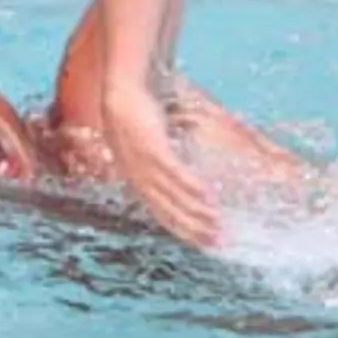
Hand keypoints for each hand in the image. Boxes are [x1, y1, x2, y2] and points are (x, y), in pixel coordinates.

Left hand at [103, 82, 220, 248]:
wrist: (120, 94)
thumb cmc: (136, 120)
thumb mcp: (145, 149)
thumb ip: (160, 165)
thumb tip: (179, 175)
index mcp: (138, 183)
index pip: (163, 216)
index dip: (185, 231)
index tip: (205, 242)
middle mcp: (139, 180)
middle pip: (169, 212)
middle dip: (194, 229)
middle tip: (218, 241)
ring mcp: (144, 165)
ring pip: (173, 196)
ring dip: (196, 211)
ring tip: (218, 222)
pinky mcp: (152, 147)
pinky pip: (174, 171)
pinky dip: (190, 185)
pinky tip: (208, 195)